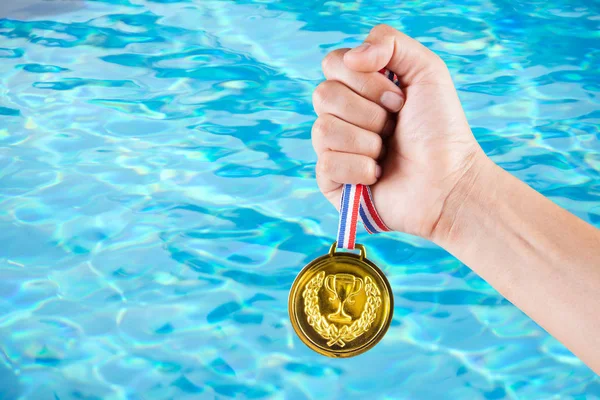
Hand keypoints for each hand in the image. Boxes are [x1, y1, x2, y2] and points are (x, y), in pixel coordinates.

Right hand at [312, 24, 484, 239]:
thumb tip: (350, 57)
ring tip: (387, 153)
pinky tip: (377, 175)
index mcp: (359, 88)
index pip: (333, 63)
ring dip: (367, 142)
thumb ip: (390, 42)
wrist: (448, 182)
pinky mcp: (330, 182)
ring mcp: (333, 148)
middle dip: (369, 113)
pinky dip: (359, 169)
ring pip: (323, 129)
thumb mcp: (427, 71)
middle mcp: (342, 115)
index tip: (399, 99)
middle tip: (395, 127)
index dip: (365, 80)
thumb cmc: (440, 131)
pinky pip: (326, 164)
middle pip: (323, 95)